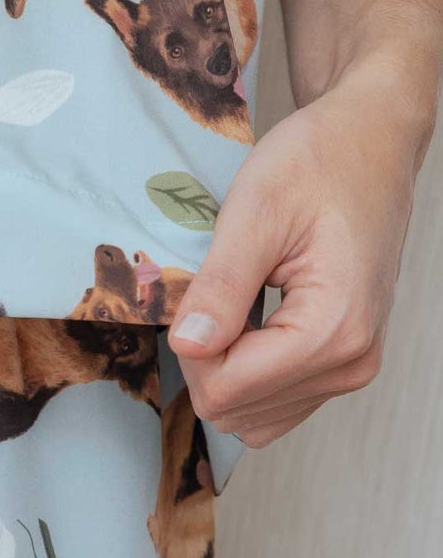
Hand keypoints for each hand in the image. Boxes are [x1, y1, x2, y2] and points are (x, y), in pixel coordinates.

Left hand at [168, 54, 433, 447]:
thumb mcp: (255, 212)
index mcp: (335, 331)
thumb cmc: (318, 163)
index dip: (189, 348)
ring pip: (252, 414)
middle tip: (212, 290)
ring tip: (235, 298)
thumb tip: (186, 347)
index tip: (193, 292)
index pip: (226, 390)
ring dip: (224, 365)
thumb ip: (220, 286)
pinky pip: (275, 401)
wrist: (370, 142)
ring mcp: (353, 367)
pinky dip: (246, 368)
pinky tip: (248, 316)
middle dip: (205, 357)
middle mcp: (352, 362)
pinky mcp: (344, 361)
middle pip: (236, 408)